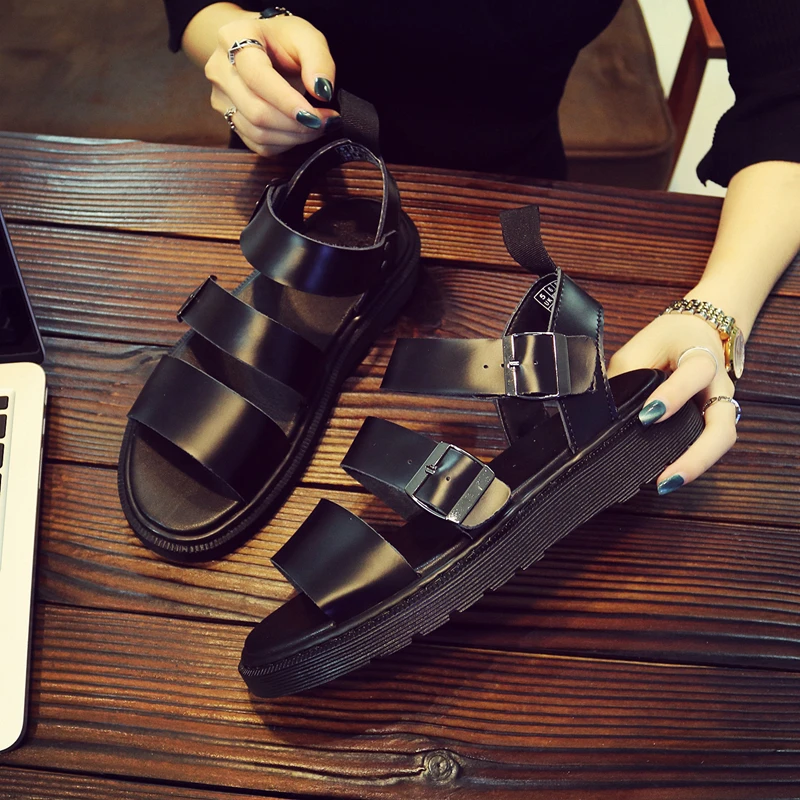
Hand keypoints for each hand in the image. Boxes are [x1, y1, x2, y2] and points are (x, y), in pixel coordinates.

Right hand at [204, 10, 339, 156]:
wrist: (260, 45)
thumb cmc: (283, 39)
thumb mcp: (306, 37)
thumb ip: (318, 60)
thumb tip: (322, 91)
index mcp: (233, 37)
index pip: (257, 77)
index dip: (286, 101)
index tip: (314, 116)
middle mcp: (220, 69)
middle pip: (256, 112)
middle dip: (297, 125)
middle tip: (326, 122)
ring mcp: (221, 98)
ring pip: (257, 133)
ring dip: (294, 137)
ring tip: (318, 126)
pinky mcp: (229, 119)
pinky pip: (258, 144)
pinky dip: (285, 143)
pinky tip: (300, 131)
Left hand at [608, 313, 737, 494]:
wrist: (696, 331)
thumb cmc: (666, 341)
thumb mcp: (639, 350)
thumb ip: (624, 376)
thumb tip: (599, 409)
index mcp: (700, 356)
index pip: (695, 374)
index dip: (674, 395)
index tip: (647, 416)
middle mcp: (719, 385)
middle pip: (723, 424)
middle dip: (697, 454)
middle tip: (666, 476)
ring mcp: (721, 404)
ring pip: (723, 441)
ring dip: (698, 466)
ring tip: (666, 484)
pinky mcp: (715, 419)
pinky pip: (712, 445)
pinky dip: (694, 462)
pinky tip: (670, 475)